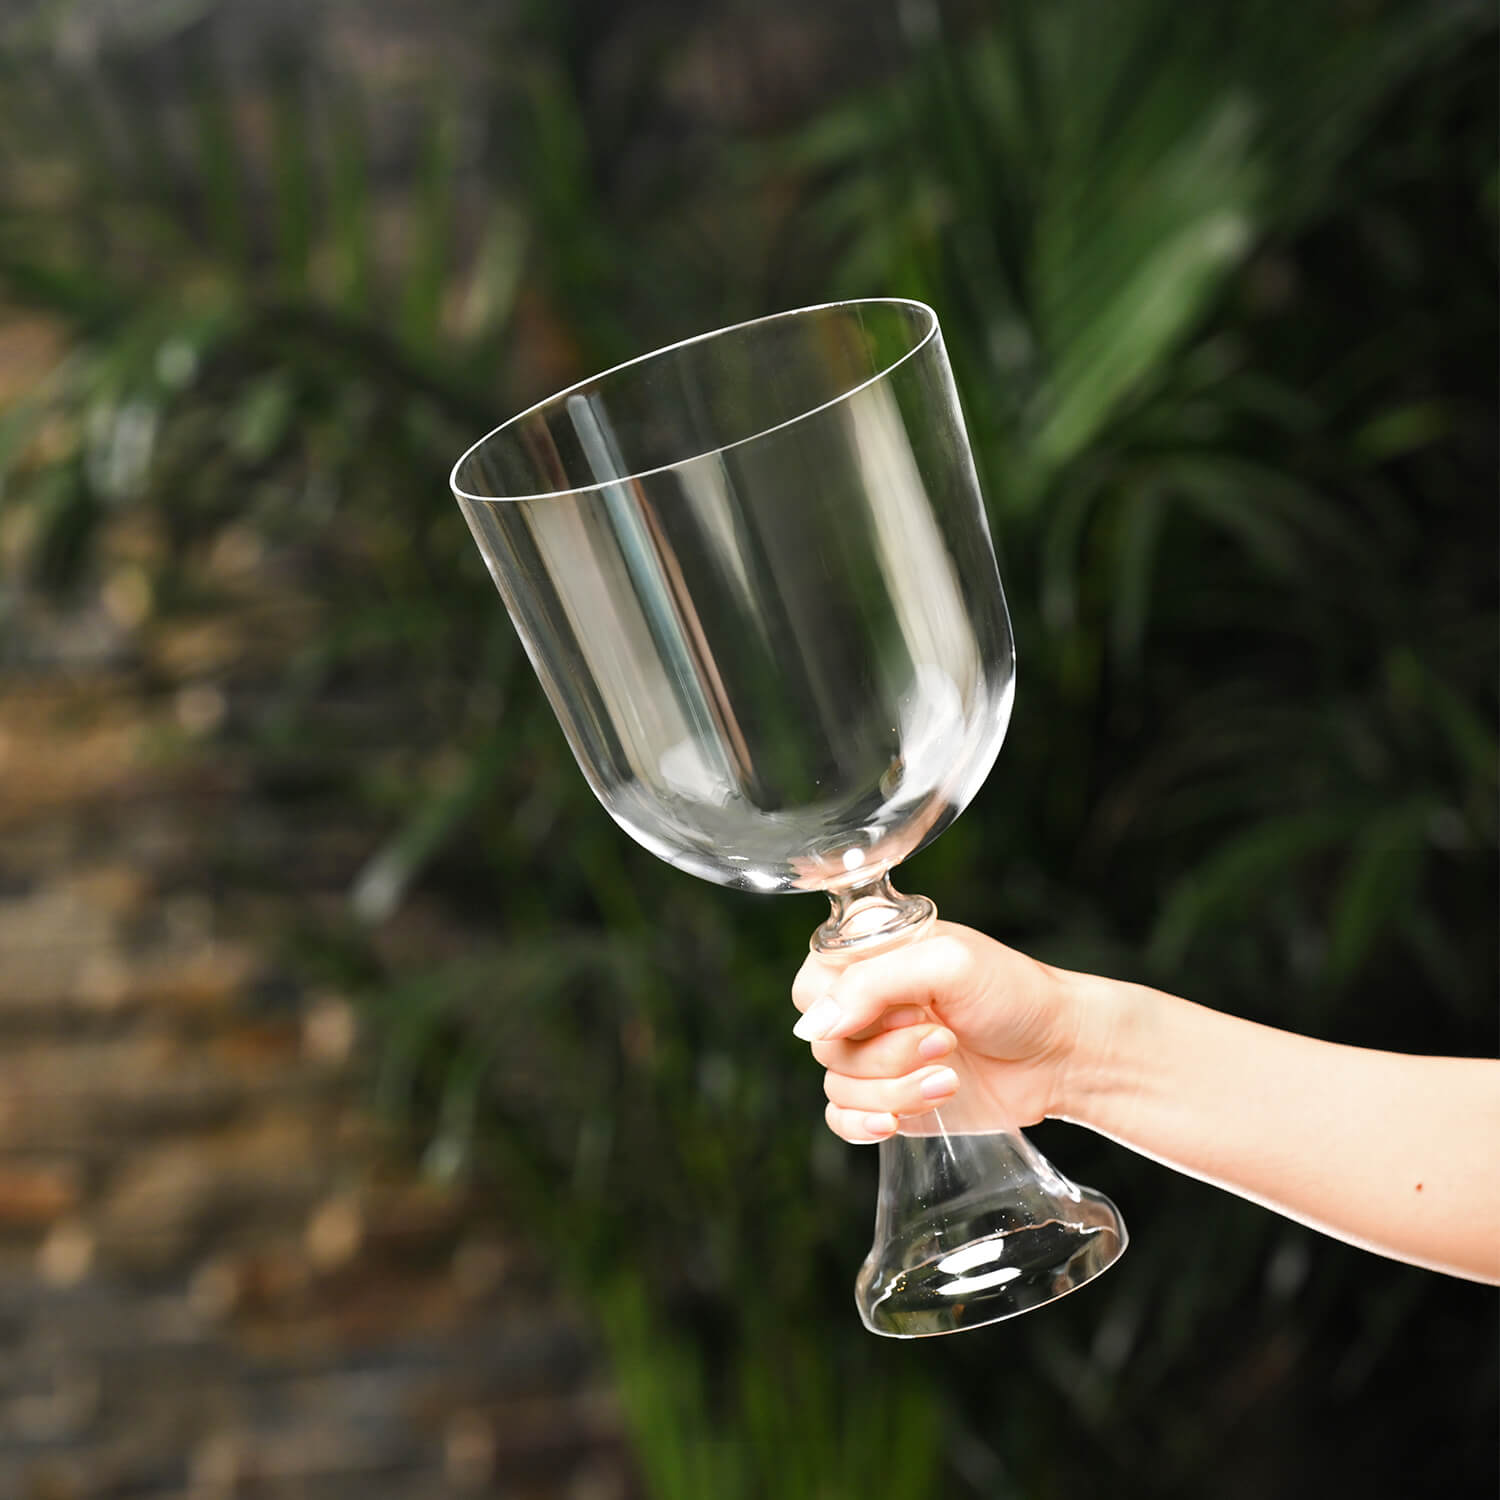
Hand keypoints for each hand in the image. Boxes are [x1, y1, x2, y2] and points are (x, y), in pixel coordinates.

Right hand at [791, 922, 1083, 1142]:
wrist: (1062, 1054)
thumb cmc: (1014, 994)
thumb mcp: (947, 964)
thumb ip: (872, 984)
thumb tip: (813, 1027)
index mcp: (871, 959)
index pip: (811, 986)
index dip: (843, 1008)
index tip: (900, 1011)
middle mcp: (867, 1007)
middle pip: (825, 1044)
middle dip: (885, 1053)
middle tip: (943, 1040)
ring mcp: (876, 1055)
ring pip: (837, 1086)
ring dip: (893, 1089)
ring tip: (948, 1078)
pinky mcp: (889, 1097)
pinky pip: (840, 1119)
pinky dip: (862, 1124)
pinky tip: (896, 1122)